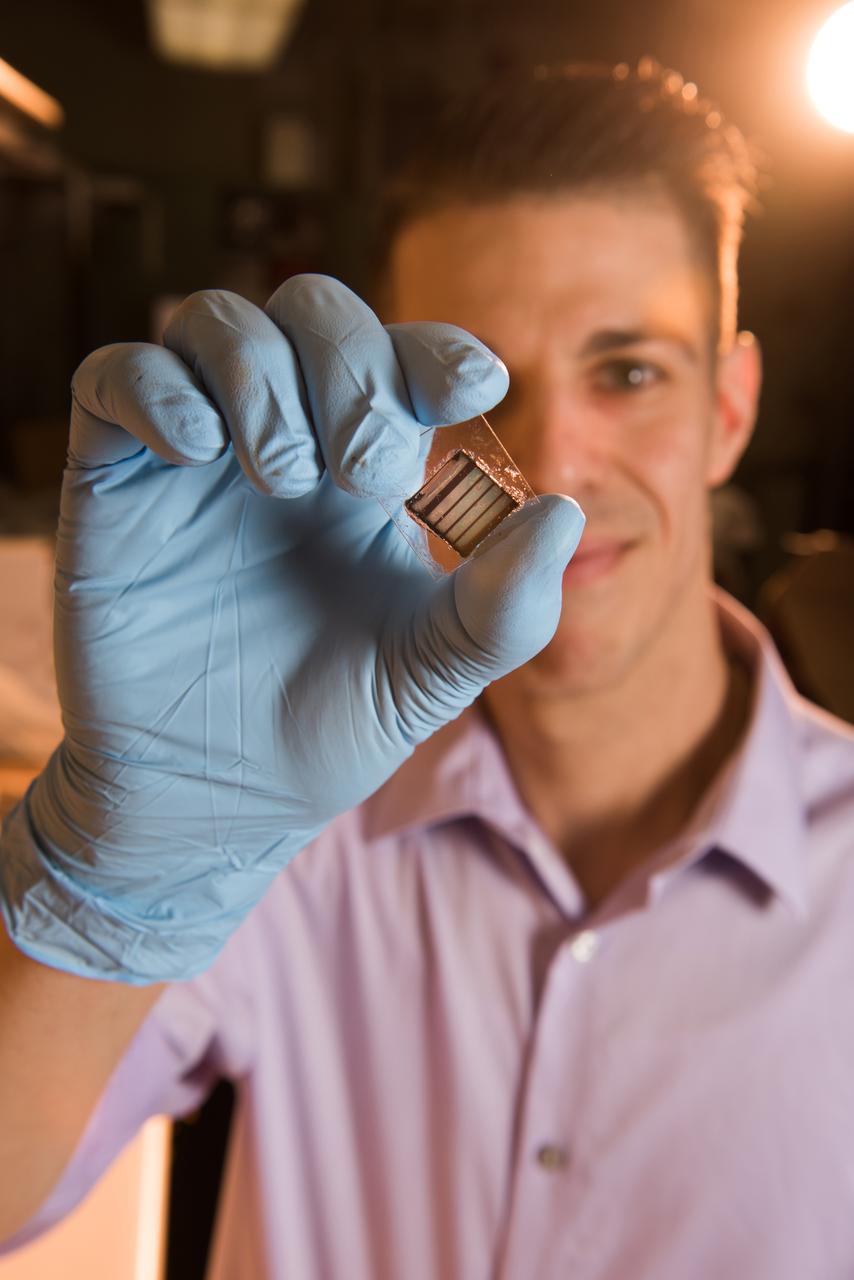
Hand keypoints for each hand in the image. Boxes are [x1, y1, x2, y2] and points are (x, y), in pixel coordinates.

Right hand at [0, 276, 583, 981]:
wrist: (219, 799)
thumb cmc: (329, 728)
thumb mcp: (433, 673)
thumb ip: (502, 606)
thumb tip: (563, 512)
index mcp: (363, 471)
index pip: (399, 359)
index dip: (435, 349)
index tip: (475, 388)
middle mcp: (283, 440)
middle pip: (313, 312)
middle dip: (353, 370)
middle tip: (369, 473)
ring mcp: (195, 457)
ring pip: (214, 323)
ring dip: (261, 375)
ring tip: (283, 476)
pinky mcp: (113, 481)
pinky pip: (115, 379)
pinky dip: (158, 390)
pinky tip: (194, 452)